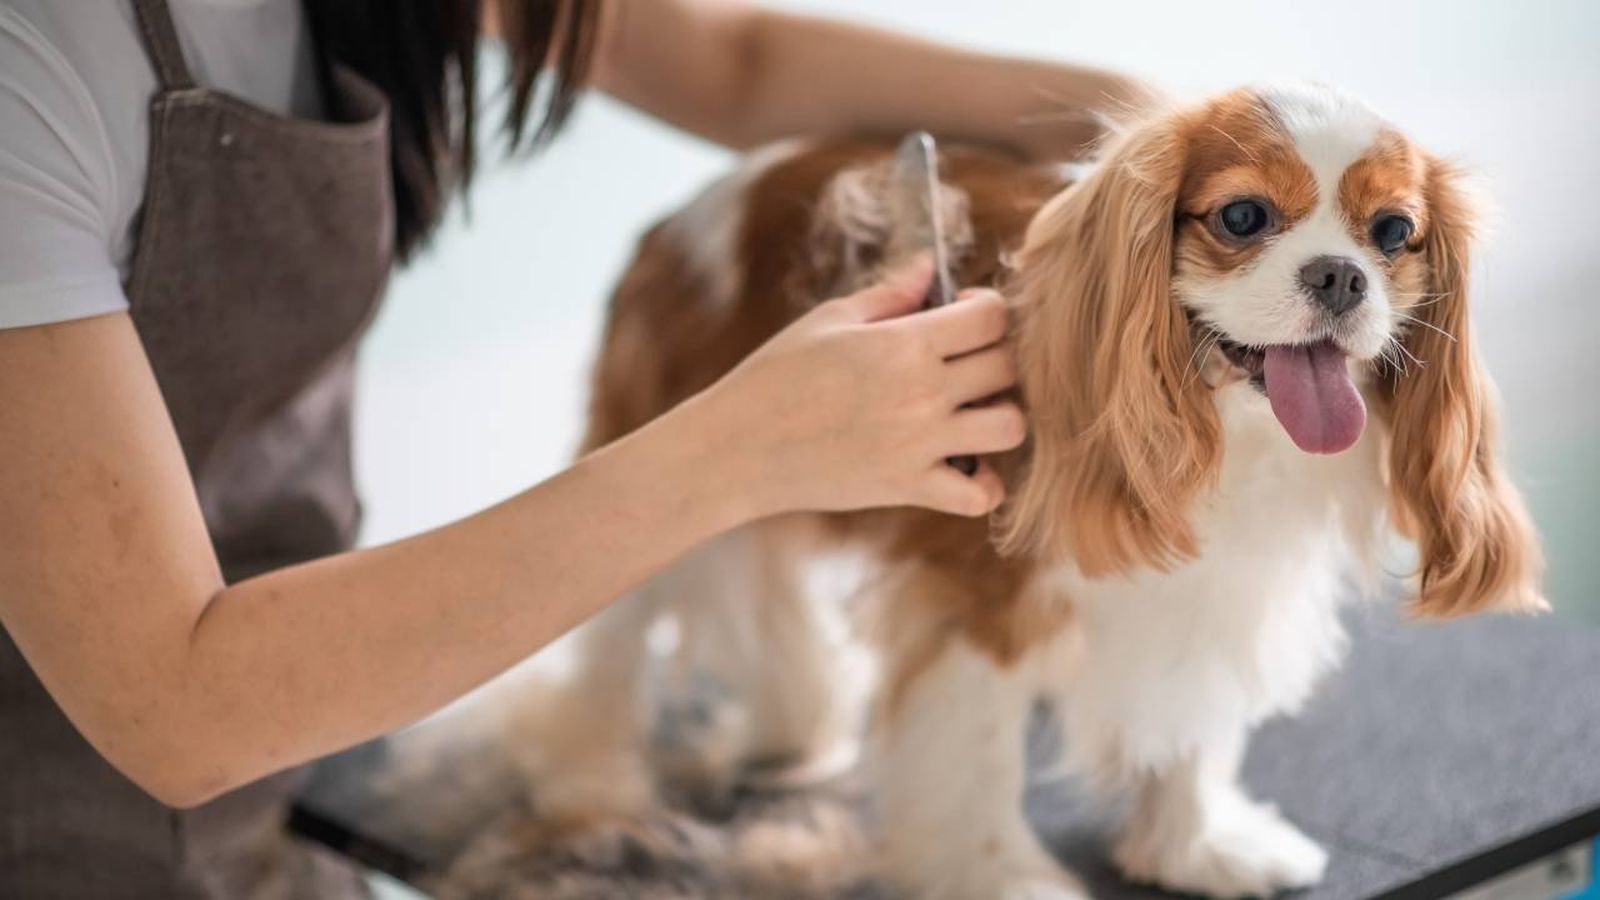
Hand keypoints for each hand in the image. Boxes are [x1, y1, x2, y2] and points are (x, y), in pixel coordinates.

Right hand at [694, 258, 1025, 518]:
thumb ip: (890, 294)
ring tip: (971, 412)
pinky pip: (979, 494)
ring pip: (1011, 427)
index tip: (963, 314)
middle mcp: (921, 393)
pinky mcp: (909, 488)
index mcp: (903, 344)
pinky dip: (983, 483)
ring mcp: (919, 445)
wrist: (738, 448)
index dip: (986, 308)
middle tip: (966, 362)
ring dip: (1001, 415)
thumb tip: (931, 266)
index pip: (991, 317)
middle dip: (996, 356)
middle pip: (1008, 367)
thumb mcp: (829, 321)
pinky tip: (961, 463)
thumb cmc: (776, 376)